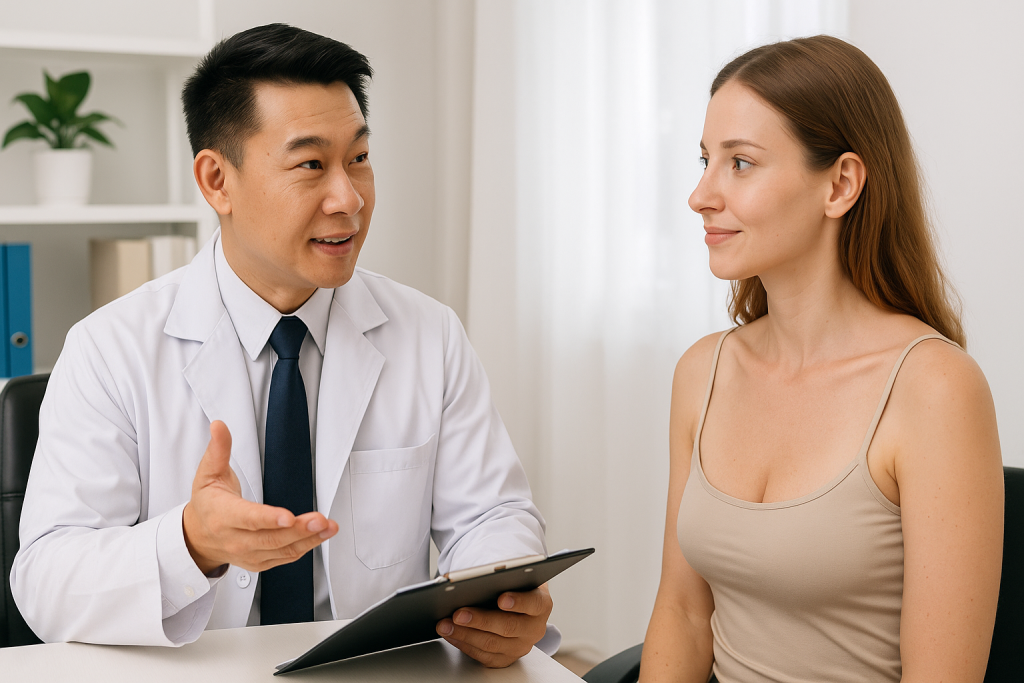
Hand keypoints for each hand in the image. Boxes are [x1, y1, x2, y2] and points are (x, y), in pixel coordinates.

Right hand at [182, 420, 338, 574]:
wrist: (198, 536)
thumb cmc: (208, 503)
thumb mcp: (208, 473)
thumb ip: (218, 449)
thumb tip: (219, 426)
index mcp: (222, 516)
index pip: (247, 518)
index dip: (268, 519)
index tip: (288, 517)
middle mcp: (235, 539)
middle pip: (270, 538)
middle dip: (299, 530)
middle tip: (321, 520)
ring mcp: (248, 554)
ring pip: (281, 550)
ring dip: (309, 539)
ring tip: (329, 527)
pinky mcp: (259, 562)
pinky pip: (284, 558)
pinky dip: (305, 548)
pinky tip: (320, 536)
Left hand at [435, 583, 552, 666]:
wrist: (516, 604)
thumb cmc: (512, 586)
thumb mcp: (513, 577)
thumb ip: (502, 577)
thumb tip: (475, 578)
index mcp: (541, 604)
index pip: (534, 603)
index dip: (518, 601)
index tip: (501, 598)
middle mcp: (534, 628)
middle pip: (508, 627)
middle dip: (480, 620)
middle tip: (458, 613)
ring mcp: (520, 646)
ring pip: (491, 644)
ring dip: (465, 634)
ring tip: (446, 624)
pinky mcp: (505, 658)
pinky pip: (483, 656)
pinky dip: (463, 644)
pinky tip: (451, 634)